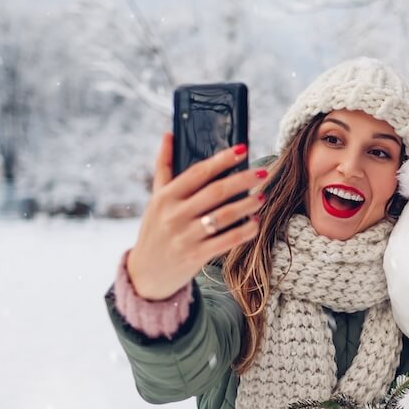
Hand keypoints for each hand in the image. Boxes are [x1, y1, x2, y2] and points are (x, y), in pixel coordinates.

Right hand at [126, 133, 267, 299]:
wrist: (145, 274)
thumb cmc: (155, 230)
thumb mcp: (156, 199)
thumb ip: (164, 167)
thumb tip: (169, 134)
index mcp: (165, 197)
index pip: (198, 172)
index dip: (222, 160)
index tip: (242, 149)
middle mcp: (174, 215)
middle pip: (215, 192)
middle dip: (242, 180)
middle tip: (263, 172)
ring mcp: (185, 237)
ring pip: (224, 216)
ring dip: (247, 205)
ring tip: (262, 196)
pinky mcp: (195, 256)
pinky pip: (227, 240)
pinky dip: (244, 230)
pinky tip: (256, 222)